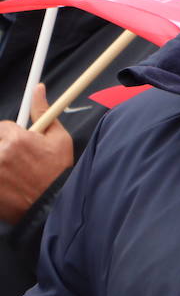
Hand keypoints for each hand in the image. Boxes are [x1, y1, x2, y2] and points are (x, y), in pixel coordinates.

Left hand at [0, 85, 73, 223]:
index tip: (21, 145)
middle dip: (4, 147)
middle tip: (18, 160)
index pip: (3, 126)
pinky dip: (0, 177)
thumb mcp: (59, 139)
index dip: (13, 135)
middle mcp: (0, 153)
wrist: (51, 206)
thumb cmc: (56, 171)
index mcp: (16, 139)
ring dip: (2, 162)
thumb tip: (38, 89)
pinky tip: (10, 182)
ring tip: (14, 173)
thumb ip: (44, 113)